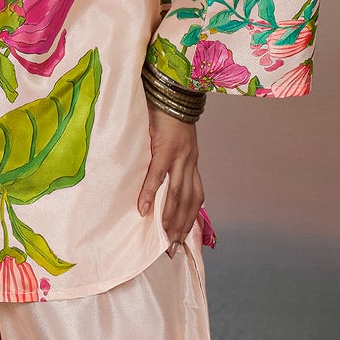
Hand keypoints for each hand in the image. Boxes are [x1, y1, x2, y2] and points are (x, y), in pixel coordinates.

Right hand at [138, 103, 203, 252]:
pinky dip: (151, 193)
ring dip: (170, 217)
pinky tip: (143, 209)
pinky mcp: (165, 147)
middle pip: (189, 202)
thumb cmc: (166, 116)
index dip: (190, 220)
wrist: (172, 89)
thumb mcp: (172, 142)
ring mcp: (179, 155)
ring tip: (161, 237)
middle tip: (172, 249)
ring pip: (178, 193)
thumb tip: (155, 182)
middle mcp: (190, 162)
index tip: (181, 240)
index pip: (196, 197)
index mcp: (191, 162)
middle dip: (181, 227)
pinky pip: (158, 175)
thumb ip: (169, 161)